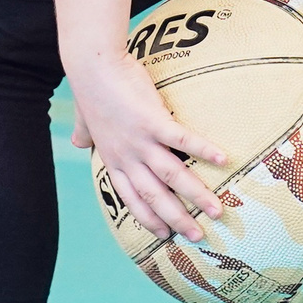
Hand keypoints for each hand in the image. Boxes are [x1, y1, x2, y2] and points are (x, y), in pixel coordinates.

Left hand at [66, 47, 229, 240]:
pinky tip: (224, 160)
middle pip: (154, 196)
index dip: (148, 218)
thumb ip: (84, 132)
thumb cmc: (91, 87)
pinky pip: (182, 141)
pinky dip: (203, 150)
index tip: (164, 236)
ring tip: (217, 211)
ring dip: (196, 196)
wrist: (92, 65)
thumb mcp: (85, 118)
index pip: (131, 198)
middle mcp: (127, 156)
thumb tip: (77, 142)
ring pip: (171, 176)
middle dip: (177, 219)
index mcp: (113, 158)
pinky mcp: (152, 120)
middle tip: (197, 237)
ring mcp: (140, 140)